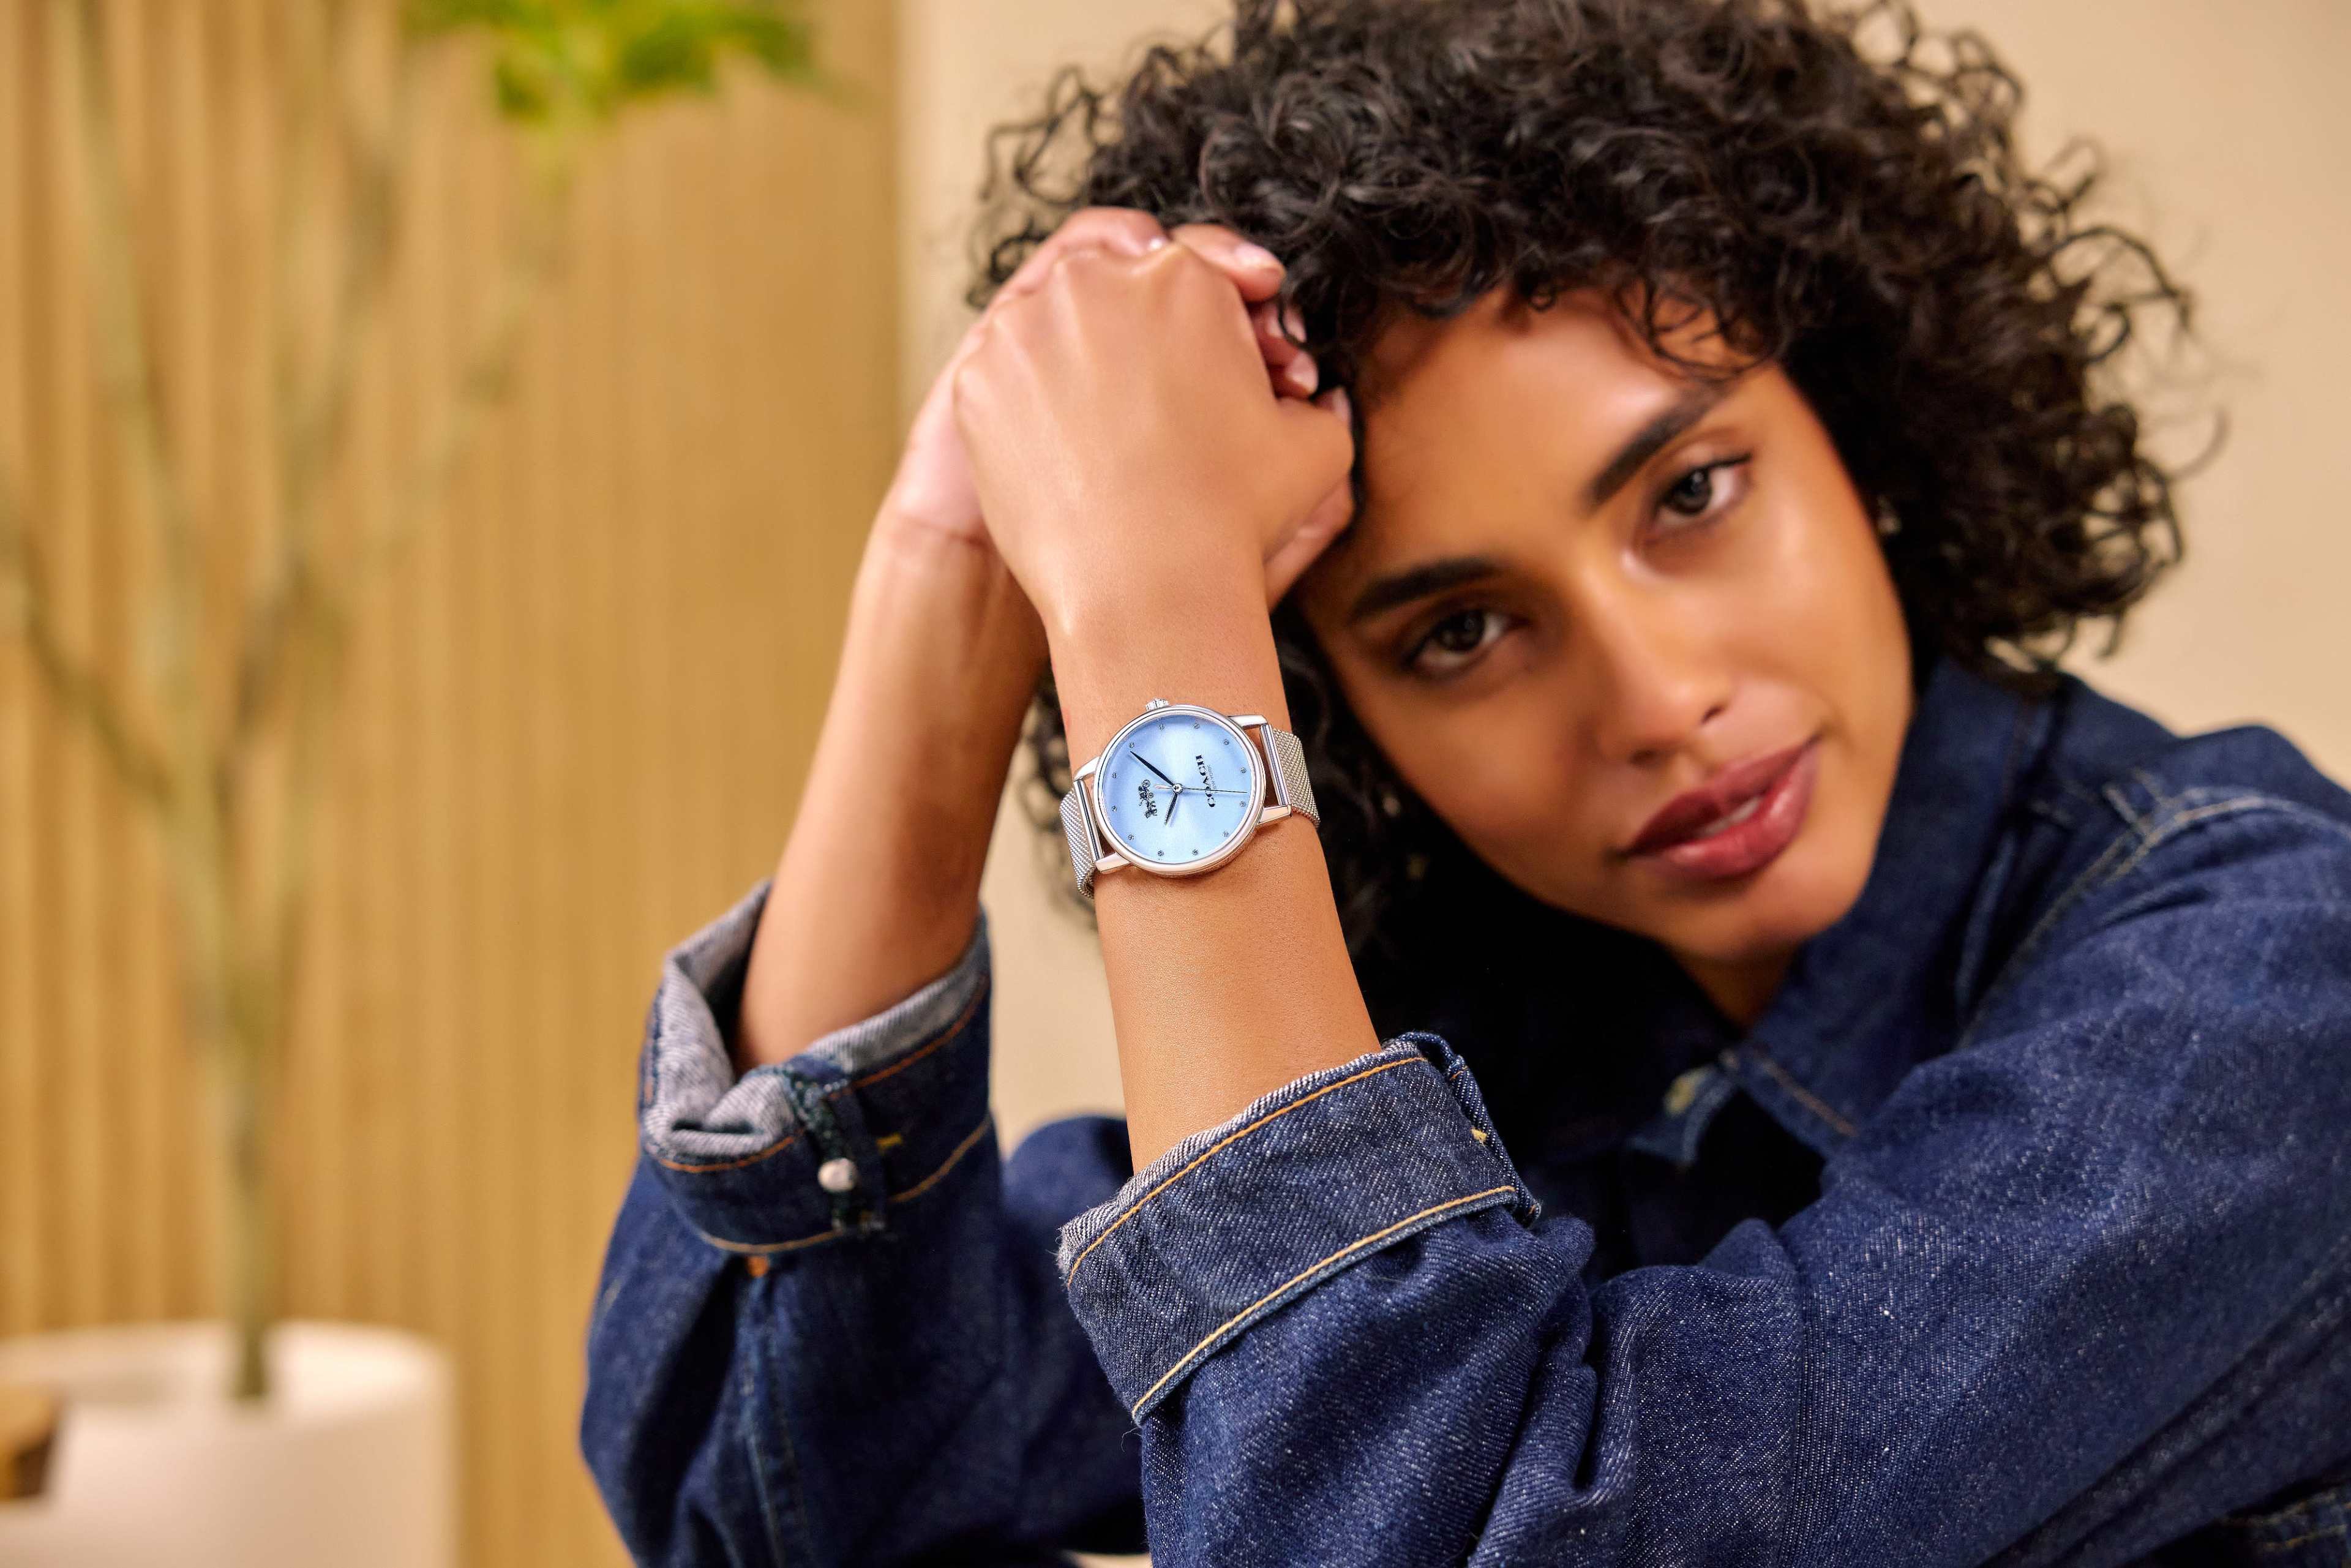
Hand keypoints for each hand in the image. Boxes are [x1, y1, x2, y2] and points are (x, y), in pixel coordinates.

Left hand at [948, 238, 1354, 641]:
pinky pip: (1009, 372)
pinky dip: (1033, 401)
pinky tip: (1066, 448)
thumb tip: (1306, 397)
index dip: (1219, 322)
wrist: (1145, 585)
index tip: (1226, 362)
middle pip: (1123, 289)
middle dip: (1150, 333)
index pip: (1198, 272)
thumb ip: (1316, 403)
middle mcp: (1098, 281)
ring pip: (1060, 323)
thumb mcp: (1317, 445)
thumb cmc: (1236, 516)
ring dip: (1087, 360)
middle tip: (1172, 395)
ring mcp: (1027, 325)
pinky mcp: (978, 376)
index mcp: (1185, 276)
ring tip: (1117, 427)